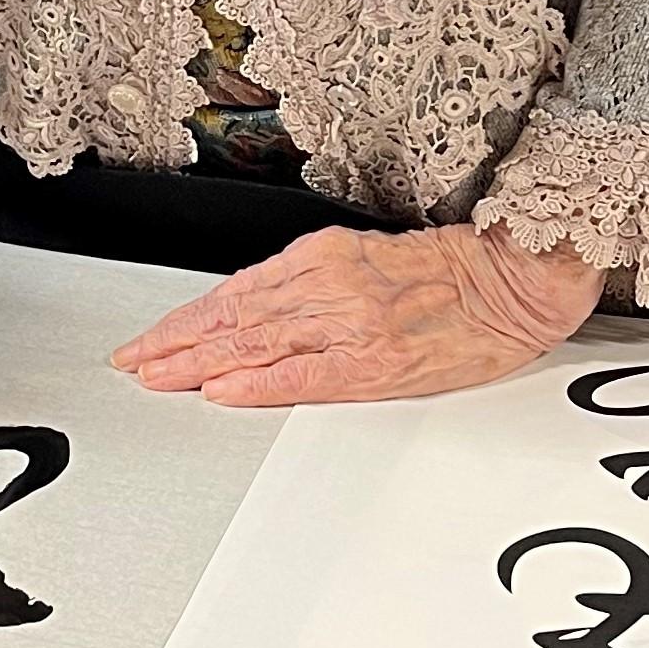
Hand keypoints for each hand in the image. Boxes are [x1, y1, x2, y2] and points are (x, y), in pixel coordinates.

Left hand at [110, 224, 601, 406]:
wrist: (516, 282)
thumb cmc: (454, 274)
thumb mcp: (368, 259)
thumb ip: (311, 284)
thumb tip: (257, 309)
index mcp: (323, 257)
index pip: (234, 292)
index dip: (185, 318)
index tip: (150, 338)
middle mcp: (328, 284)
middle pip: (232, 317)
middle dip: (174, 343)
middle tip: (131, 361)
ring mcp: (349, 321)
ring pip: (254, 342)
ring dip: (195, 362)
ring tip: (155, 376)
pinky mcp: (375, 359)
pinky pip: (302, 374)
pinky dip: (256, 383)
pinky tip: (221, 390)